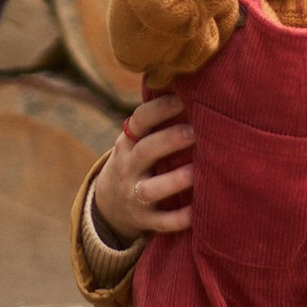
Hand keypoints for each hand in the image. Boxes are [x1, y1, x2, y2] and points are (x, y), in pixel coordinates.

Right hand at [93, 92, 195, 241]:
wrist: (109, 206)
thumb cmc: (137, 161)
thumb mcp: (136, 140)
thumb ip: (156, 121)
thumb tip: (191, 84)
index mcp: (128, 142)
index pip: (139, 121)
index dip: (158, 109)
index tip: (182, 100)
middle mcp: (128, 167)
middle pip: (145, 152)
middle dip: (169, 141)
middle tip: (196, 132)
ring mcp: (134, 196)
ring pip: (151, 189)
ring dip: (174, 180)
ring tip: (197, 171)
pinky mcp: (144, 220)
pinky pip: (161, 222)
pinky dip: (179, 219)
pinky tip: (198, 211)